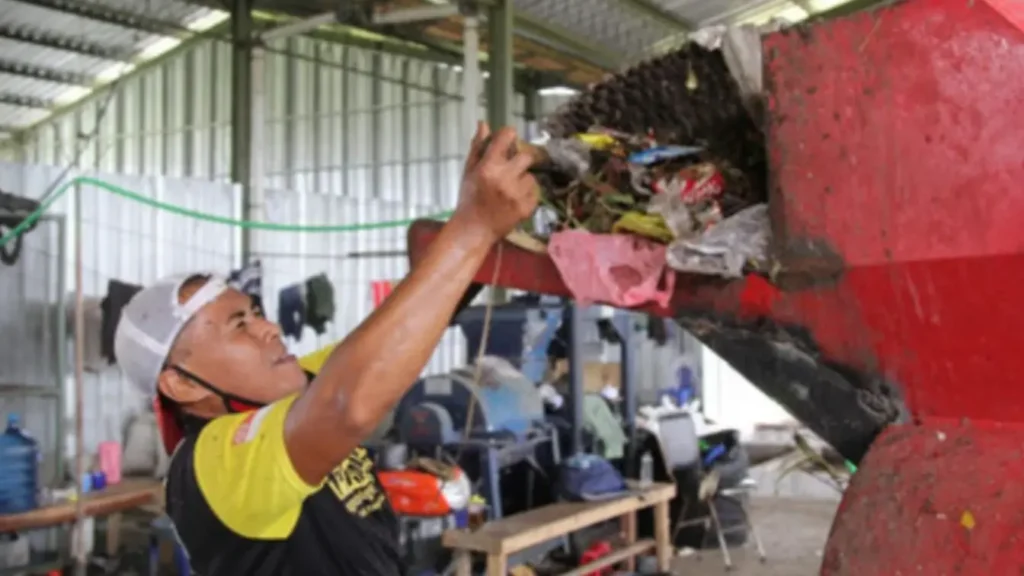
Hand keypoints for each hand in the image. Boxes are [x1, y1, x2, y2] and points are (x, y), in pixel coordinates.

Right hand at [453, 122, 538, 243]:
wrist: (474, 230)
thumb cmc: (469, 198)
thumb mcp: (469, 171)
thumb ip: (478, 147)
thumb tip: (484, 123)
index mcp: (488, 166)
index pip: (507, 137)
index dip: (509, 136)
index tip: (508, 141)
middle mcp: (504, 178)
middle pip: (526, 156)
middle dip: (519, 161)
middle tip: (511, 169)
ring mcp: (517, 194)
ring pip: (531, 176)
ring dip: (523, 180)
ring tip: (511, 189)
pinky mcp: (526, 208)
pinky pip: (535, 192)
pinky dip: (528, 194)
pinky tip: (515, 200)